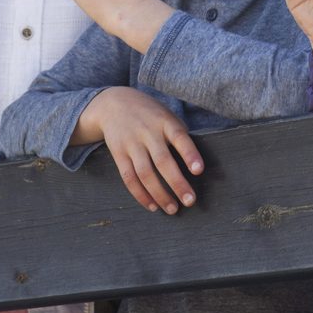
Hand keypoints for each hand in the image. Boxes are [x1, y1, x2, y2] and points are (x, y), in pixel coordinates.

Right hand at [77, 87, 202, 214]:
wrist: (113, 103)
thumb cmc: (150, 114)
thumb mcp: (166, 115)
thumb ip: (178, 135)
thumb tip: (196, 165)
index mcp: (164, 121)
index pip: (179, 137)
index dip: (189, 154)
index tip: (199, 170)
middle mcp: (147, 132)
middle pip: (163, 161)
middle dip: (177, 183)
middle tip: (190, 201)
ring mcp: (131, 143)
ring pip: (145, 174)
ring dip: (160, 194)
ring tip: (173, 209)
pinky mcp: (118, 153)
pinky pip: (129, 178)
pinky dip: (141, 195)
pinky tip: (152, 205)